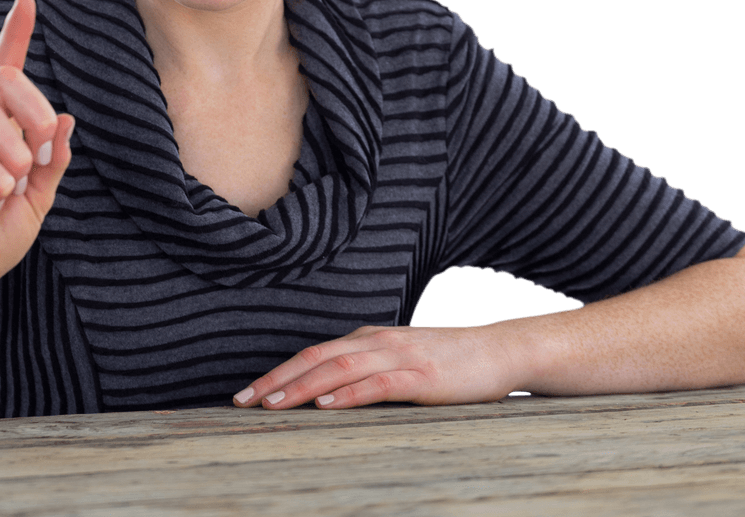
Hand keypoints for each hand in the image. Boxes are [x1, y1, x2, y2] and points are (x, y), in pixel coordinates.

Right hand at [0, 0, 74, 314]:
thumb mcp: (37, 199)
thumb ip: (52, 161)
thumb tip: (66, 119)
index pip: (0, 72)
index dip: (14, 36)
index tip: (27, 1)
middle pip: (0, 83)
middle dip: (34, 106)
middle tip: (44, 143)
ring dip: (16, 149)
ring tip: (14, 183)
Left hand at [233, 325, 520, 409]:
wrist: (500, 350)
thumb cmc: (448, 360)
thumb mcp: (400, 359)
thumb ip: (368, 369)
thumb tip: (330, 393)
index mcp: (368, 338)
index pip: (313, 354)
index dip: (278, 372)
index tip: (247, 394)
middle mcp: (377, 341)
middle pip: (316, 357)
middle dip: (277, 379)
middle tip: (243, 401)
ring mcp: (399, 356)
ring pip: (340, 368)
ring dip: (303, 386)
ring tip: (274, 404)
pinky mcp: (422, 375)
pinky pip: (379, 383)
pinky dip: (350, 393)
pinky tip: (328, 406)